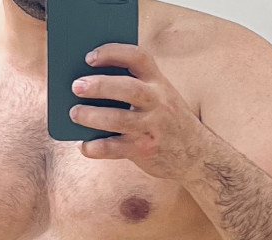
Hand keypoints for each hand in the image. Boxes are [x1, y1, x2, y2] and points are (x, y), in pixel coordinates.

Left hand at [70, 44, 208, 181]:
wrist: (197, 155)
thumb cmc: (169, 121)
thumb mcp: (162, 97)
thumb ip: (136, 88)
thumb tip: (92, 86)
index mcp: (160, 83)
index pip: (137, 58)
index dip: (112, 53)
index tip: (90, 57)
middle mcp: (158, 102)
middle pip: (127, 88)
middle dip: (99, 86)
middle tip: (76, 86)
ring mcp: (152, 128)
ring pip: (118, 119)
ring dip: (92, 116)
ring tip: (74, 113)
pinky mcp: (145, 151)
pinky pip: (115, 148)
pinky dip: (96, 148)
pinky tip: (84, 146)